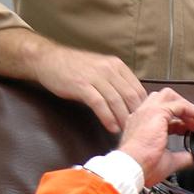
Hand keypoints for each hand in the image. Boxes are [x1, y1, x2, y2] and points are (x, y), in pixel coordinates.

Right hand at [27, 41, 149, 132]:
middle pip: (130, 97)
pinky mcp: (82, 85)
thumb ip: (116, 84)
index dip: (144, 108)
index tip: (144, 123)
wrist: (49, 60)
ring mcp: (95, 76)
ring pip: (117, 102)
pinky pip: (100, 104)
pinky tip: (112, 128)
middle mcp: (109, 69)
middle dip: (136, 117)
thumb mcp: (101, 70)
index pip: (138, 89)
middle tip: (137, 132)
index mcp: (117, 66)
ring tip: (125, 133)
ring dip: (123, 120)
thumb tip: (132, 105)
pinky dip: (108, 118)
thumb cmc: (76, 69)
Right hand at [118, 88, 193, 185]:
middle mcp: (144, 114)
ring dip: (187, 107)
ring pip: (171, 96)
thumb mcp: (169, 161)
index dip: (179, 122)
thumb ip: (186, 158)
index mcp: (142, 124)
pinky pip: (181, 105)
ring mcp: (149, 110)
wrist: (133, 167)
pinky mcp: (158, 111)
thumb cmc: (143, 166)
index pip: (163, 115)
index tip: (190, 131)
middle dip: (182, 109)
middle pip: (166, 99)